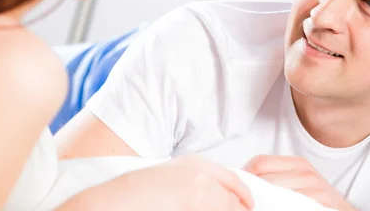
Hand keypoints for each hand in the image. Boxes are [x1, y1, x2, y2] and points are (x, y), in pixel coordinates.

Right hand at [127, 154, 253, 210]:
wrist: (119, 199)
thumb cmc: (140, 193)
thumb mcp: (172, 177)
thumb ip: (197, 182)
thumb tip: (216, 198)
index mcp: (196, 163)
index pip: (232, 179)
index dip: (243, 194)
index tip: (249, 205)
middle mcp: (202, 174)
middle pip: (233, 197)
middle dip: (238, 209)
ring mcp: (200, 191)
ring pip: (228, 208)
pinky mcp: (195, 204)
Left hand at [243, 155, 355, 210]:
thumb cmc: (315, 197)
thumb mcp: (298, 178)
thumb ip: (276, 174)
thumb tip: (244, 176)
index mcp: (298, 162)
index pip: (260, 162)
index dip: (246, 175)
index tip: (242, 188)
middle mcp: (306, 172)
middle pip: (265, 180)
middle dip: (253, 193)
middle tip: (248, 202)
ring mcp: (314, 189)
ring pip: (274, 196)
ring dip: (263, 205)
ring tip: (261, 208)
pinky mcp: (318, 204)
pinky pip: (287, 207)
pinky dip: (277, 209)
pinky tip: (276, 209)